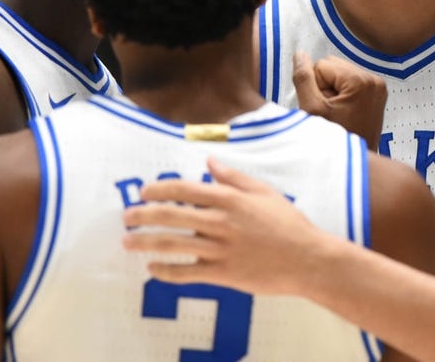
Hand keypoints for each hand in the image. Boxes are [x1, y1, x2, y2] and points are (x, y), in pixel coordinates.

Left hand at [122, 158, 329, 294]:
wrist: (307, 259)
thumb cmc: (288, 223)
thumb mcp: (264, 192)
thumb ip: (234, 177)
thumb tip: (209, 161)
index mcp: (230, 198)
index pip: (185, 189)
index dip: (159, 189)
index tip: (143, 191)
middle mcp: (221, 222)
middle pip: (171, 215)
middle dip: (144, 215)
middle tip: (127, 217)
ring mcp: (220, 249)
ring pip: (173, 244)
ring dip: (146, 242)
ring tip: (128, 242)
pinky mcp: (223, 273)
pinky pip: (187, 272)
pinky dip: (166, 271)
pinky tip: (152, 269)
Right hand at [292, 50, 385, 149]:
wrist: (353, 163)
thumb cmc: (332, 139)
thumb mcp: (312, 109)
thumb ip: (303, 79)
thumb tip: (299, 54)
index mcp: (361, 81)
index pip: (322, 64)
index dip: (316, 86)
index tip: (325, 107)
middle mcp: (374, 79)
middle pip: (333, 65)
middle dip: (325, 85)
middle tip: (330, 110)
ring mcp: (378, 86)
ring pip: (340, 71)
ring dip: (332, 89)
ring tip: (337, 112)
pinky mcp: (377, 91)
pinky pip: (350, 80)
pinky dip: (342, 93)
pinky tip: (344, 110)